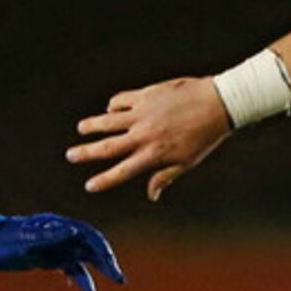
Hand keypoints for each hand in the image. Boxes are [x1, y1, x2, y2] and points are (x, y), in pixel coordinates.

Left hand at [0, 213, 125, 290]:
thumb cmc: (6, 239)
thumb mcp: (26, 237)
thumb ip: (50, 234)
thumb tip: (75, 232)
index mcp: (61, 227)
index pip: (89, 237)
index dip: (102, 250)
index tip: (110, 265)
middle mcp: (64, 236)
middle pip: (92, 248)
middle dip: (107, 262)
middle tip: (119, 279)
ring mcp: (59, 247)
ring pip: (85, 259)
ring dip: (99, 271)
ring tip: (114, 283)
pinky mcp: (52, 259)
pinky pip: (72, 269)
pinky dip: (81, 279)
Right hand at [68, 76, 230, 200]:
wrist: (220, 103)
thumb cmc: (206, 135)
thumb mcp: (188, 161)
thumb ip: (165, 176)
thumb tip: (152, 195)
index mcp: (154, 154)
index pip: (122, 171)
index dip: (104, 180)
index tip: (89, 186)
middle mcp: (144, 134)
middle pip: (107, 146)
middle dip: (86, 153)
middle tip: (70, 155)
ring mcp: (143, 113)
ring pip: (108, 120)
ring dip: (92, 125)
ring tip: (81, 128)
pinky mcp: (146, 94)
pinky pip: (122, 100)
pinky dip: (114, 105)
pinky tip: (111, 109)